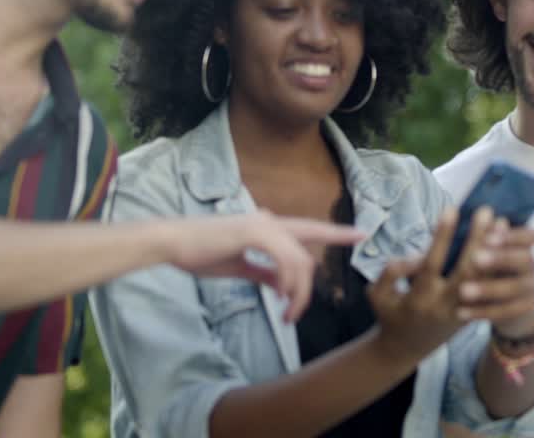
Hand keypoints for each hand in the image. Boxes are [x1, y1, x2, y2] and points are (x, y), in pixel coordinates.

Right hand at [165, 210, 364, 321]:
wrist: (173, 243)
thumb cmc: (200, 253)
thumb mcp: (239, 266)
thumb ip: (264, 273)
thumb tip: (283, 285)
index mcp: (266, 226)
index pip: (308, 228)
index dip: (335, 232)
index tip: (360, 234)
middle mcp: (269, 220)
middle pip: (312, 239)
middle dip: (328, 256)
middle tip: (305, 306)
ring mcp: (263, 225)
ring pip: (300, 259)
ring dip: (298, 291)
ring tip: (287, 313)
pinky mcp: (254, 232)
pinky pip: (285, 259)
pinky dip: (287, 281)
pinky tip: (279, 297)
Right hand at [367, 205, 498, 363]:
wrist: (406, 349)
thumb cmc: (390, 315)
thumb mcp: (378, 295)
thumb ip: (391, 272)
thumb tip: (415, 256)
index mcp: (418, 298)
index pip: (432, 263)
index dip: (442, 236)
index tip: (451, 208)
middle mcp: (443, 305)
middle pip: (466, 270)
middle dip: (477, 239)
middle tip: (486, 210)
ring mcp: (462, 311)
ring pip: (483, 280)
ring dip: (494, 250)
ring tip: (502, 223)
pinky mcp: (474, 314)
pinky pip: (490, 289)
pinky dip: (498, 265)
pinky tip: (507, 244)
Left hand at [457, 217, 533, 336]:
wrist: (506, 306)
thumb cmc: (489, 269)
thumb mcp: (485, 251)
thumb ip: (475, 239)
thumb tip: (452, 225)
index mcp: (521, 245)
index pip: (529, 236)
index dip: (512, 235)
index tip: (489, 235)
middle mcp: (529, 265)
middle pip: (525, 260)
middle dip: (501, 258)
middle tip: (476, 257)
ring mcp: (529, 289)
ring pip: (514, 288)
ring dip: (488, 288)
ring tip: (463, 291)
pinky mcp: (523, 310)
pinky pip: (505, 312)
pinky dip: (483, 311)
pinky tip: (461, 312)